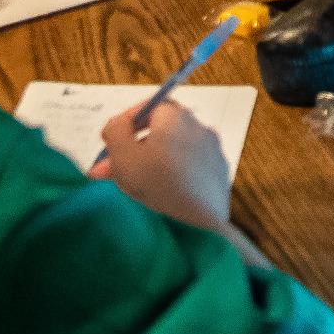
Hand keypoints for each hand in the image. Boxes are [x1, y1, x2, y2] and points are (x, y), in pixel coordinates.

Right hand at [92, 98, 234, 233]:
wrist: (199, 226)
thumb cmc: (158, 185)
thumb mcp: (123, 157)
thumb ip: (115, 132)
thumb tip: (116, 125)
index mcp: (177, 117)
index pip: (150, 107)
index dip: (128, 122)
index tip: (112, 141)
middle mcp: (200, 128)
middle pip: (163, 132)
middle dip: (136, 148)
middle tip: (114, 170)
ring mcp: (214, 153)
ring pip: (176, 152)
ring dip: (155, 163)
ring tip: (134, 187)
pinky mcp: (220, 177)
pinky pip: (192, 170)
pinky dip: (175, 177)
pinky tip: (161, 196)